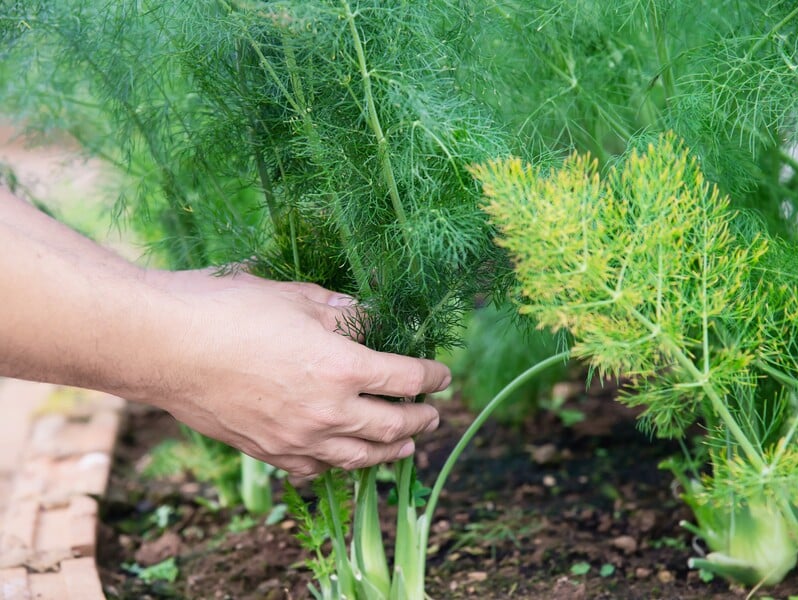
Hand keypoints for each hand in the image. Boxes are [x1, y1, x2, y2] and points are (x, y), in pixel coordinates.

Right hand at [148, 269, 448, 479]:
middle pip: (391, 425)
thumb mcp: (295, 297)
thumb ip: (338, 311)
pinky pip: (314, 468)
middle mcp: (327, 412)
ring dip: (391, 452)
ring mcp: (296, 437)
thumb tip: (364, 313)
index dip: (432, 377)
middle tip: (433, 415)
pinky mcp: (266, 450)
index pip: (406, 379)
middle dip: (420, 419)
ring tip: (406, 448)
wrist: (163, 345)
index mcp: (343, 367)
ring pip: (359, 457)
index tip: (443, 376)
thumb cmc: (227, 310)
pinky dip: (338, 466)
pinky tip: (343, 460)